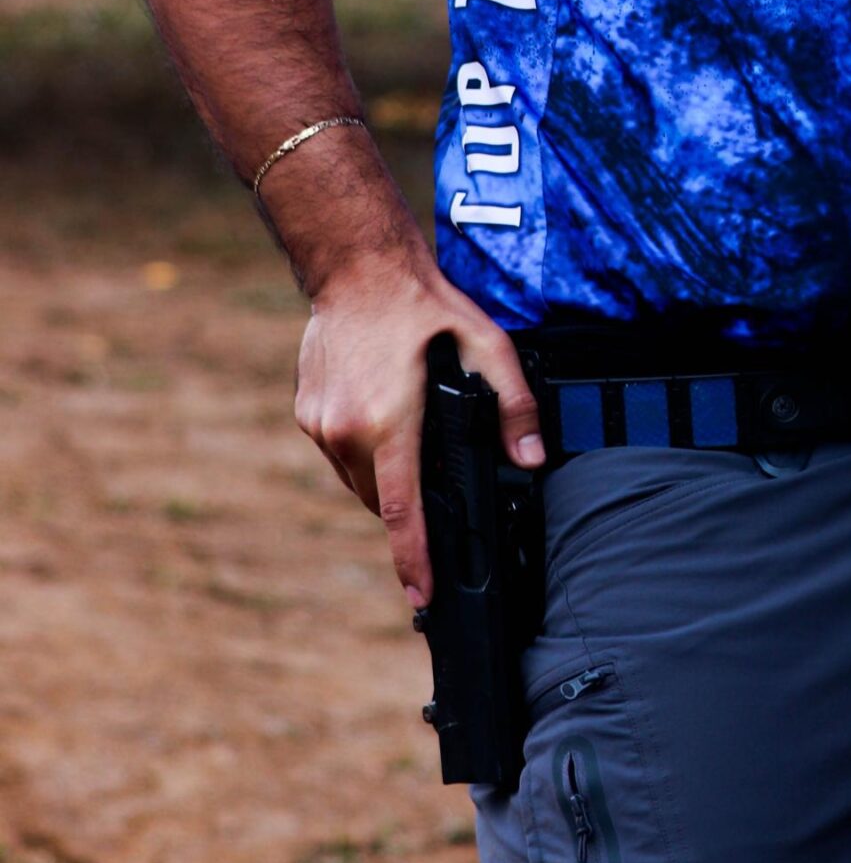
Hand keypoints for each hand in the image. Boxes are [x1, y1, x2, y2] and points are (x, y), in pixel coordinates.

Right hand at [294, 248, 543, 609]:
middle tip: (439, 485)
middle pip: (382, 499)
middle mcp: (345, 432)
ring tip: (412, 442)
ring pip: (358, 480)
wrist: (356, 267)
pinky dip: (364, 451)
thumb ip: (514, 405)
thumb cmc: (423, 304)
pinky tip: (385, 417)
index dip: (414, 559)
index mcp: (388, 424)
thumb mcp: (486, 345)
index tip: (421, 595)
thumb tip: (532, 457)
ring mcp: (320, 425)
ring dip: (386, 477)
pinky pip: (339, 454)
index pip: (403, 511)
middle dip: (410, 505)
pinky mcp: (307, 414)